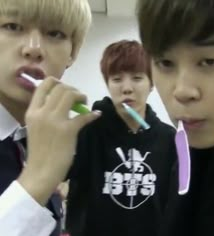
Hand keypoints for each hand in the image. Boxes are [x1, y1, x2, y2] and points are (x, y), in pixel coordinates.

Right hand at [18, 77, 100, 204]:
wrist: (41, 171)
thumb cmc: (39, 150)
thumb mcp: (36, 127)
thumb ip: (45, 113)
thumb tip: (62, 104)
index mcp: (32, 111)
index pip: (43, 85)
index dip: (57, 82)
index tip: (66, 88)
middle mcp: (42, 112)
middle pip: (61, 88)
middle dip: (73, 90)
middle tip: (79, 98)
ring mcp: (55, 121)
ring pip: (71, 95)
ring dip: (81, 96)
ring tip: (85, 104)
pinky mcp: (68, 130)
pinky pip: (83, 116)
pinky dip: (92, 115)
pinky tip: (96, 116)